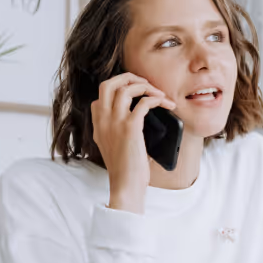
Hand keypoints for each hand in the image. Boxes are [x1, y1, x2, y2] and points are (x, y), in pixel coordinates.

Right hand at [90, 73, 175, 214]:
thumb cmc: (125, 169)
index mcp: (98, 124)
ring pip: (126, 88)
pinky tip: (164, 104)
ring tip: (159, 93)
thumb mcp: (113, 145)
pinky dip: (156, 99)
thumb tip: (139, 114)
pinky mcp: (129, 128)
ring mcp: (114, 122)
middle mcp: (103, 120)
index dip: (118, 87)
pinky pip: (143, 103)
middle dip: (128, 77)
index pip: (101, 94)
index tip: (135, 92)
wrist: (125, 185)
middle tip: (145, 83)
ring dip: (146, 86)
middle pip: (109, 83)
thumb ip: (117, 128)